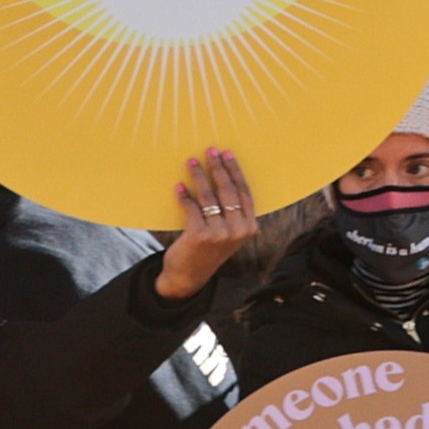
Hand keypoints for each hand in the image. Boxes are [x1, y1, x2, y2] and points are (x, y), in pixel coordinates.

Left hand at [158, 148, 257, 297]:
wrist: (189, 277)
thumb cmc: (208, 250)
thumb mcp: (230, 234)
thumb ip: (233, 213)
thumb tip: (224, 176)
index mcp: (250, 227)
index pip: (244, 192)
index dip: (235, 171)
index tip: (226, 154)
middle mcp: (238, 230)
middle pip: (228, 190)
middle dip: (218, 167)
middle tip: (210, 151)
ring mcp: (220, 234)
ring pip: (209, 196)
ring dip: (199, 176)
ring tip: (191, 162)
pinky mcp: (200, 235)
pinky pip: (192, 208)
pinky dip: (185, 195)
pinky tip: (179, 186)